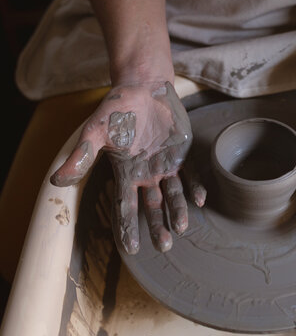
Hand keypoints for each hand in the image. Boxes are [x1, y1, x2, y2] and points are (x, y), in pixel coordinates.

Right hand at [51, 81, 205, 253]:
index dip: (127, 227)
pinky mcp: (182, 154)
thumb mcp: (95, 130)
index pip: (125, 205)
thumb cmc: (118, 108)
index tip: (132, 248)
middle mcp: (146, 174)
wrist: (143, 87)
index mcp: (125, 172)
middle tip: (164, 246)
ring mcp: (166, 165)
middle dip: (157, 226)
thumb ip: (82, 155)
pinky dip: (195, 186)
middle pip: (153, 206)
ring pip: (173, 194)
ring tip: (182, 228)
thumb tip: (56, 180)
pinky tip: (199, 200)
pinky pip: (191, 174)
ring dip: (178, 211)